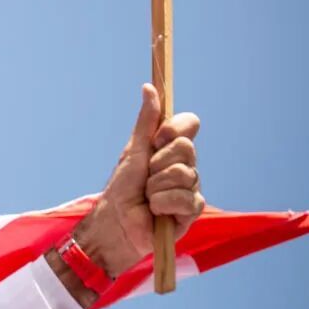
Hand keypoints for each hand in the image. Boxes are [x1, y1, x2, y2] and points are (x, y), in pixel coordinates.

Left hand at [74, 84, 204, 277]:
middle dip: (157, 163)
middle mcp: (186, 165)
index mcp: (172, 148)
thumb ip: (145, 121)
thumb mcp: (133, 150)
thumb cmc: (122, 186)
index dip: (174, 129)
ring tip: (148, 197)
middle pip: (186, 148)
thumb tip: (149, 87)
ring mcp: (191, 187)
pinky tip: (156, 211)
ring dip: (156, 187)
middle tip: (145, 177)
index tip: (155, 140)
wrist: (115, 221)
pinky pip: (185, 198)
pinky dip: (163, 204)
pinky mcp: (192, 210)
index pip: (190, 123)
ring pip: (183, 174)